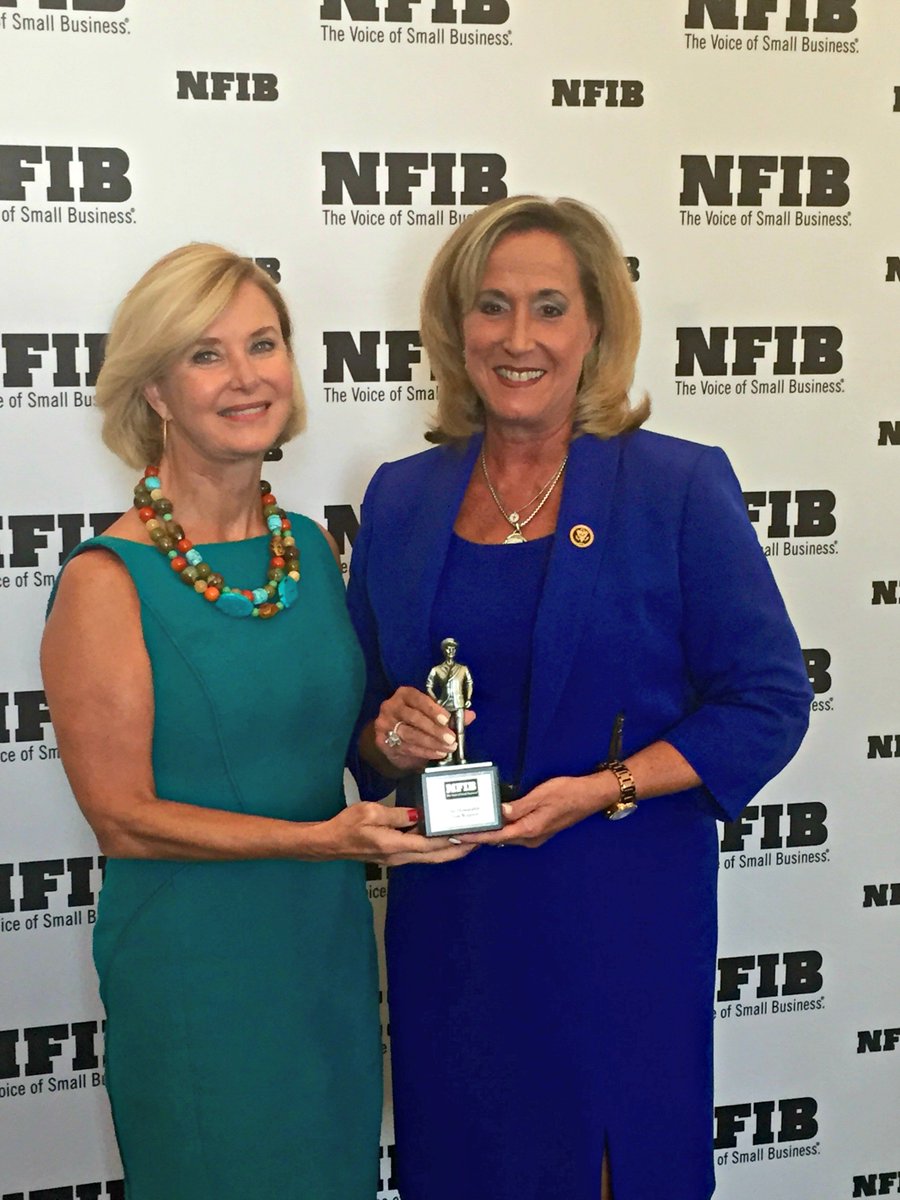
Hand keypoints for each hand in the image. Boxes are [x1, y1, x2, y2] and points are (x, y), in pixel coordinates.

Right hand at [317, 801, 476, 865]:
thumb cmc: (346, 825)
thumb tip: (417, 814)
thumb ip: (396, 814)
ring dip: (450, 850)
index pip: (430, 844)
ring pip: (430, 856)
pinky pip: (421, 852)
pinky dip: (436, 847)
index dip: (452, 840)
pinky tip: (443, 838)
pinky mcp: (395, 854)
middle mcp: (399, 856)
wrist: (329, 842)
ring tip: (467, 839)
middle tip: (478, 840)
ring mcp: (397, 857)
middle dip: (458, 849)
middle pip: (436, 855)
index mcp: (395, 845)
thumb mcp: (369, 812)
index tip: (469, 834)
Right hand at [373, 686, 475, 773]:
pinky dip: (424, 752)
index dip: (432, 709)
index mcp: (404, 694)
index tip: (446, 719)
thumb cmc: (414, 721)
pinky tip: (438, 754)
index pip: (418, 699)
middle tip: (451, 738)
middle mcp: (391, 706)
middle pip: (413, 718)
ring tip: (448, 748)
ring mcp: (384, 724)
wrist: (390, 736)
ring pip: (410, 734)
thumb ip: (449, 714)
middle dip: (434, 729)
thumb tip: (470, 715)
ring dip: (431, 743)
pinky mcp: (382, 741)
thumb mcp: (429, 713)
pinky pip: (406, 747)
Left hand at [460, 774, 612, 848]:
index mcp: (529, 830)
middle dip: (478, 834)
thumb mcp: (541, 795)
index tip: (457, 836)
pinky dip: (501, 827)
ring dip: (489, 831)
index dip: (475, 836)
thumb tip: (498, 813)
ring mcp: (535, 836)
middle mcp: (530, 838)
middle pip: (498, 839)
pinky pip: (514, 832)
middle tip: (457, 827)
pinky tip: (493, 819)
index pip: (495, 836)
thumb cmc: (568, 793)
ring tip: (470, 822)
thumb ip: (518, 806)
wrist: (591, 796)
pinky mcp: (538, 830)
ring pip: (506, 836)